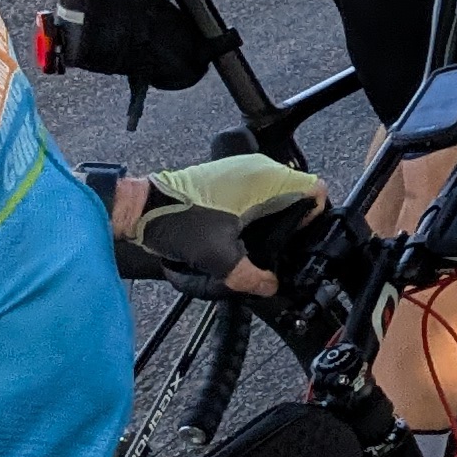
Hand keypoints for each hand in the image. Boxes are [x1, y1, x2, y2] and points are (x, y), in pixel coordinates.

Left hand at [116, 153, 325, 295]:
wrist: (141, 211)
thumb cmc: (176, 222)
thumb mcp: (219, 259)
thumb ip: (250, 277)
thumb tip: (270, 287)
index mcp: (264, 180)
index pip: (315, 190)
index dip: (315, 217)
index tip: (302, 240)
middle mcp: (257, 169)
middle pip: (297, 194)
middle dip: (294, 223)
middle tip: (282, 249)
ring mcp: (241, 170)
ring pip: (277, 194)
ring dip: (274, 218)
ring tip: (260, 245)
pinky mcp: (227, 178)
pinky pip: (257, 193)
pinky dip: (257, 212)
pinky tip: (242, 235)